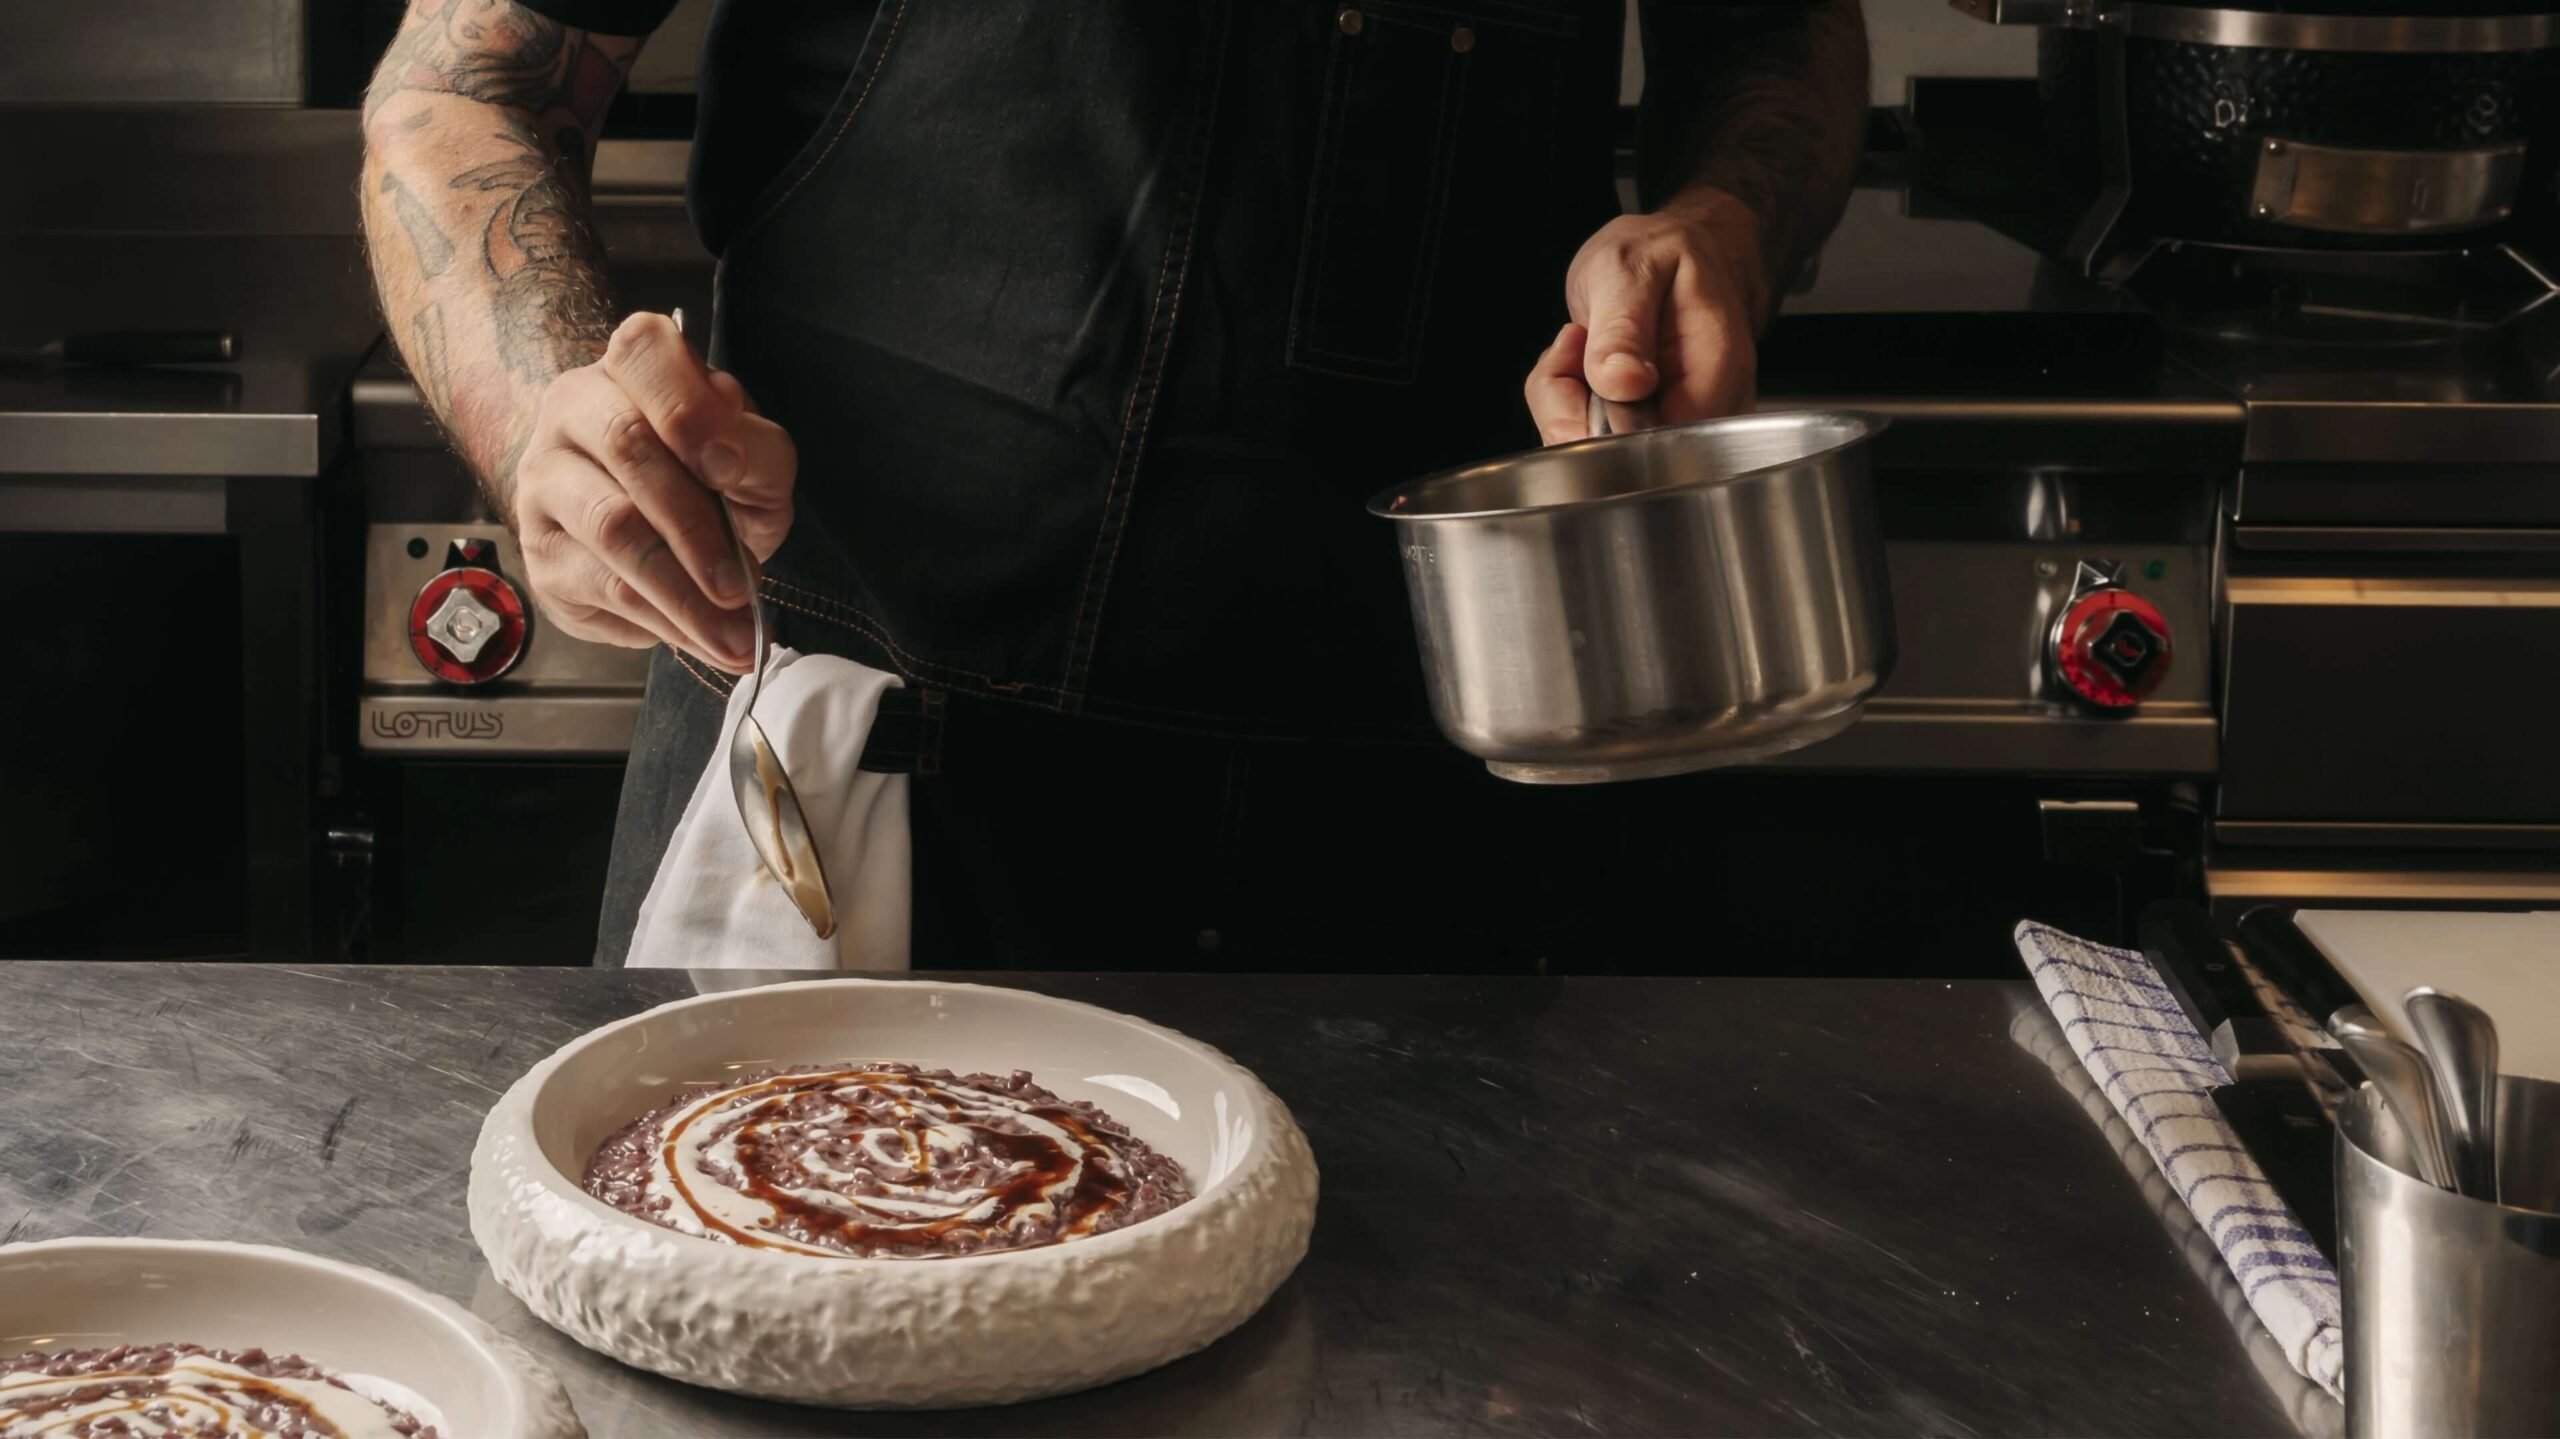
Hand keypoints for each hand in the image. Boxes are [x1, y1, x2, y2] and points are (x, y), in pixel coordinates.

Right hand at [510, 312, 796, 673]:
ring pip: (611, 528)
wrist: (646, 527)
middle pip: (629, 448)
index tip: (730, 468)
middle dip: (694, 526)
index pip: (644, 353)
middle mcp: (574, 409)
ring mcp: (546, 479)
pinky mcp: (542, 551)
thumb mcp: (754, 461)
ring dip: (681, 593)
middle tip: (740, 586)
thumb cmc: (707, 479)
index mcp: (633, 368)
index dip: (688, 409)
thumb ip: (756, 453)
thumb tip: (731, 465)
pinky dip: (663, 622)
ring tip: (733, 635)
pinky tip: (703, 640)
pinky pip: (603, 587)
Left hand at [1524, 189, 1771, 444]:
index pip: (1654, 444)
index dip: (1597, 424)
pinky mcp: (1654, 429)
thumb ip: (1623, 330)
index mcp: (1715, 375)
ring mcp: (1683, 426)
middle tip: (1575, 345)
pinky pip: (1594, 440)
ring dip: (1566, 403)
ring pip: (1600, 455)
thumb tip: (1621, 384)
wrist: (1686, 252)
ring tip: (1582, 343)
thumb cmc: (1668, 256)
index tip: (1578, 364)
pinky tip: (1584, 364)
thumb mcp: (1632, 271)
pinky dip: (1570, 404)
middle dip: (1571, 411)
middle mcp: (1708, 414)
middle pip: (1623, 460)